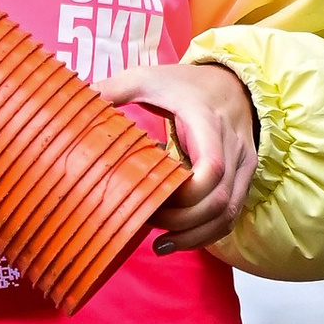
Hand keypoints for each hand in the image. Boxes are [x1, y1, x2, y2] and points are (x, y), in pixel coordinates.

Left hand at [105, 59, 258, 254]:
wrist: (232, 83)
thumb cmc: (185, 85)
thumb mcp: (147, 78)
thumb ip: (114, 89)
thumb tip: (79, 102)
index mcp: (208, 122)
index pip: (210, 168)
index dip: (184, 195)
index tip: (152, 198)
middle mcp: (233, 146)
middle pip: (218, 200)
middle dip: (182, 221)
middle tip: (147, 223)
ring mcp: (243, 166)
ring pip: (228, 214)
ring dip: (194, 235)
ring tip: (161, 244)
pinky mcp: (244, 179)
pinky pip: (231, 216)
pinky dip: (206, 234)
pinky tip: (178, 240)